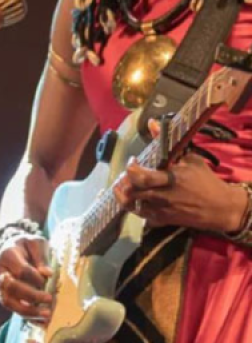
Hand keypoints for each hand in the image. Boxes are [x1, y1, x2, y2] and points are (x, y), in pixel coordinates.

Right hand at [0, 236, 52, 319]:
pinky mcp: (2, 297)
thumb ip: (42, 256)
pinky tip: (42, 321)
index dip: (36, 277)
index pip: (21, 270)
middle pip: (11, 287)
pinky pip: (12, 310)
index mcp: (7, 255)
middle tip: (49, 298)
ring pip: (7, 302)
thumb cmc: (27, 246)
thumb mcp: (36, 243)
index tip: (50, 277)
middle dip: (31, 295)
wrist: (14, 249)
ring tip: (46, 314)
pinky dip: (27, 317)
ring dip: (28, 311)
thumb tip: (47, 274)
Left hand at [113, 154, 247, 232]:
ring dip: (123, 195)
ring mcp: (162, 211)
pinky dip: (133, 207)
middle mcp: (163, 197)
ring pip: (132, 206)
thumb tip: (151, 122)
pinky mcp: (163, 221)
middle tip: (125, 174)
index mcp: (171, 180)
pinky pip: (141, 216)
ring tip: (122, 185)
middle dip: (123, 181)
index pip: (142, 177)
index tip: (134, 159)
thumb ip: (166, 142)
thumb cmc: (205, 181)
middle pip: (132, 192)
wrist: (220, 208)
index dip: (131, 168)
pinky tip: (132, 198)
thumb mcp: (190, 158)